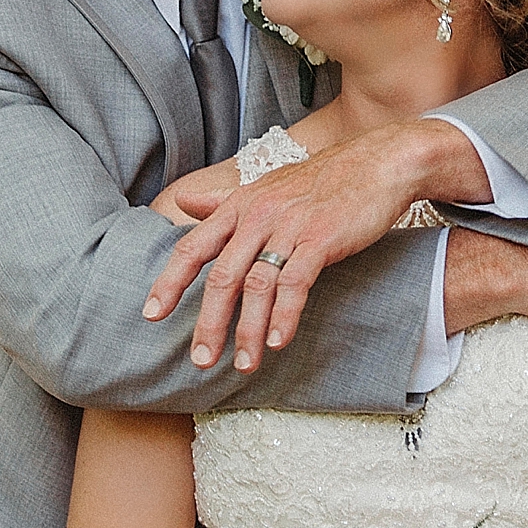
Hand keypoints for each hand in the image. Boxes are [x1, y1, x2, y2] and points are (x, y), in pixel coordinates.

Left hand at [144, 122, 457, 373]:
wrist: (377, 163)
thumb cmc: (321, 181)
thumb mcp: (266, 187)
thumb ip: (223, 202)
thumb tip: (184, 203)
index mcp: (239, 205)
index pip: (194, 247)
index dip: (170, 282)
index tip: (151, 315)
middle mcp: (257, 215)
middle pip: (222, 276)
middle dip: (208, 322)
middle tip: (200, 360)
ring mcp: (288, 227)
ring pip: (257, 286)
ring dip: (248, 330)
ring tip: (244, 364)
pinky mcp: (320, 239)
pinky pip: (295, 283)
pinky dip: (284, 315)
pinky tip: (278, 342)